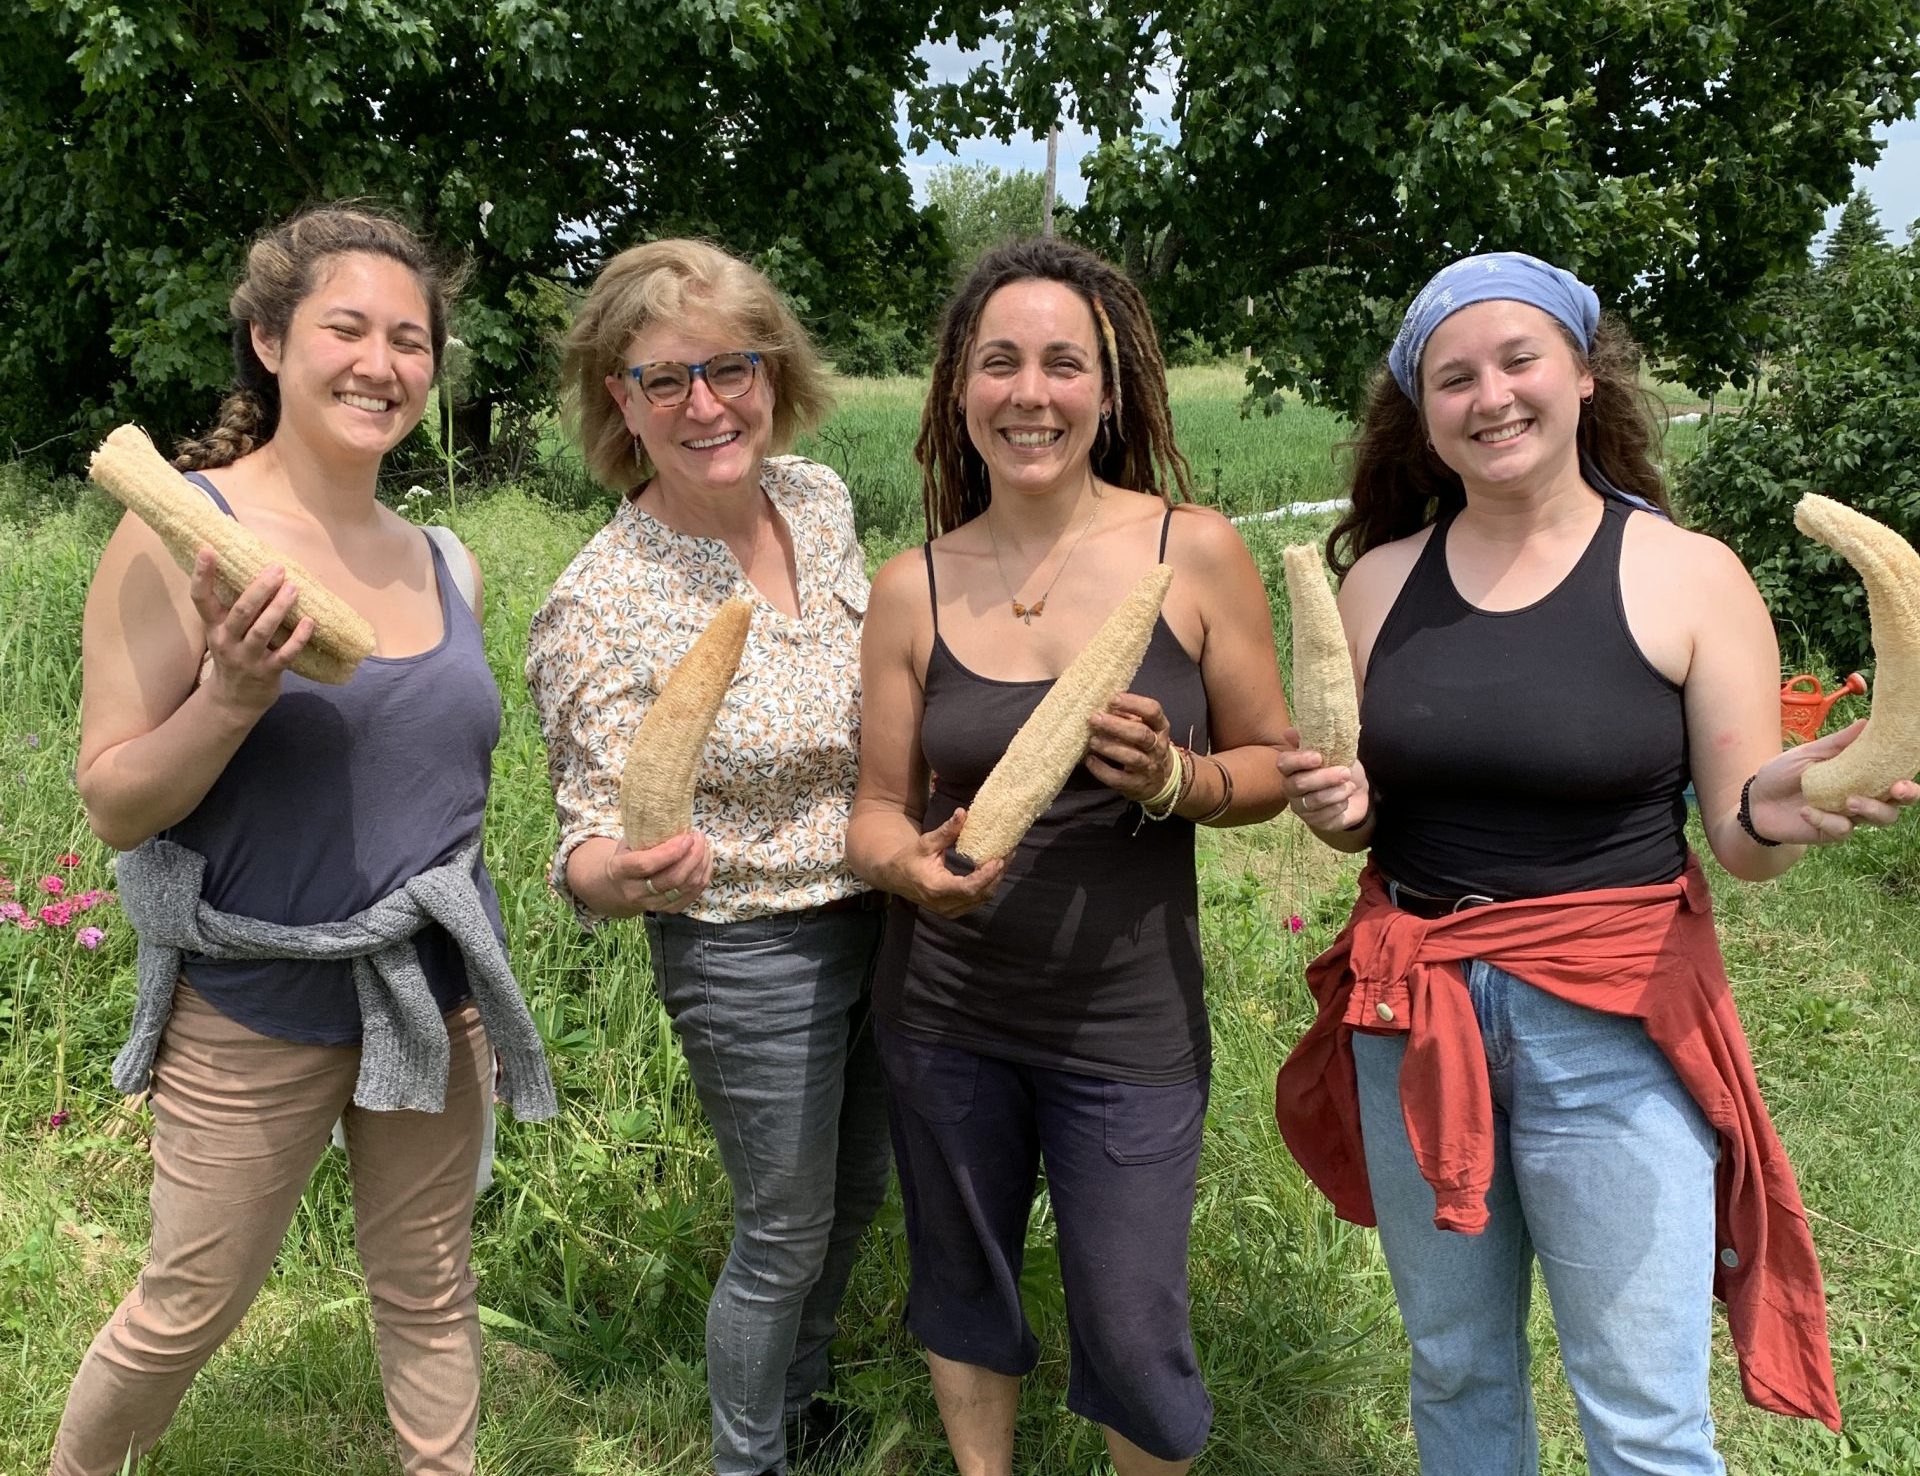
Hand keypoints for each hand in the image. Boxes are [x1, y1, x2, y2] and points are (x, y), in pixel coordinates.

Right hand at [189, 548, 313, 715]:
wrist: (234, 701)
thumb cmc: (234, 655)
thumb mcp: (224, 632)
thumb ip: (236, 607)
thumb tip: (259, 571)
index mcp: (214, 626)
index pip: (201, 598)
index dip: (202, 574)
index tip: (207, 549)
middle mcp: (226, 641)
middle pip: (241, 611)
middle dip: (260, 589)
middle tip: (278, 569)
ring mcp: (246, 658)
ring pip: (262, 631)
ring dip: (279, 608)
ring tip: (294, 588)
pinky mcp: (266, 673)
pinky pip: (285, 654)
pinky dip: (298, 638)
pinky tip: (310, 622)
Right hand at [602, 832, 713, 914]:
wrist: (616, 888)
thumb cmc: (625, 858)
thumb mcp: (626, 843)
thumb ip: (646, 834)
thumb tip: (676, 818)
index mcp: (620, 871)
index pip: (647, 864)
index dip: (670, 851)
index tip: (687, 837)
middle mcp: (635, 892)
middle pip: (672, 879)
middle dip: (692, 857)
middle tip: (699, 838)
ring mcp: (653, 904)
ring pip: (685, 887)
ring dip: (701, 865)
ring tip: (704, 846)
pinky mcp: (668, 910)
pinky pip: (693, 894)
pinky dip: (703, 876)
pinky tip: (705, 860)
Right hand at [888, 808, 1005, 918]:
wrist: (896, 879)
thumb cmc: (910, 858)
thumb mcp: (926, 843)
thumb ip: (946, 831)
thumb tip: (963, 813)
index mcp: (936, 888)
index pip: (968, 888)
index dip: (986, 876)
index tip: (999, 859)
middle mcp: (944, 904)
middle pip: (980, 894)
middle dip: (997, 874)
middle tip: (1009, 852)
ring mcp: (950, 910)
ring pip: (982, 899)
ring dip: (996, 879)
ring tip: (1006, 857)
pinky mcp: (955, 910)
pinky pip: (978, 900)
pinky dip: (989, 884)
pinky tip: (995, 868)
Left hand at [1086, 691, 1178, 802]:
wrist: (1161, 780)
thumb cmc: (1145, 746)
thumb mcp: (1144, 727)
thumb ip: (1128, 716)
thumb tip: (1102, 703)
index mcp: (1160, 727)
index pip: (1153, 711)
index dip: (1134, 703)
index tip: (1113, 699)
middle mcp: (1157, 747)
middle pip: (1141, 734)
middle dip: (1117, 725)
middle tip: (1095, 718)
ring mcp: (1148, 767)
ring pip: (1132, 757)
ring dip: (1110, 748)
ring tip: (1092, 740)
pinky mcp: (1136, 785)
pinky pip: (1119, 779)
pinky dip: (1102, 770)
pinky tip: (1090, 761)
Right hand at [1276, 726, 1370, 831]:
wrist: (1355, 791)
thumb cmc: (1339, 766)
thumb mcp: (1332, 749)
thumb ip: (1314, 740)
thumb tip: (1290, 731)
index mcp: (1292, 768)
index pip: (1284, 764)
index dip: (1298, 761)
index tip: (1318, 757)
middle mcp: (1291, 789)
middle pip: (1298, 784)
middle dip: (1324, 778)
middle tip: (1345, 772)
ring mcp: (1301, 807)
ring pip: (1314, 801)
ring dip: (1336, 792)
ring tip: (1350, 786)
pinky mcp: (1315, 822)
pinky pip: (1325, 816)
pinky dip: (1340, 806)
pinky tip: (1346, 800)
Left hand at [1746, 720, 1919, 844]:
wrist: (1755, 800)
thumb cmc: (1784, 773)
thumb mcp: (1808, 753)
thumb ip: (1837, 743)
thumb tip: (1867, 722)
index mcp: (1861, 776)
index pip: (1895, 776)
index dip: (1908, 776)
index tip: (1908, 770)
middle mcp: (1862, 798)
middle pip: (1898, 803)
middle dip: (1906, 796)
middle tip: (1897, 788)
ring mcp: (1849, 817)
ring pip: (1879, 819)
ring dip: (1871, 809)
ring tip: (1850, 800)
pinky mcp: (1831, 832)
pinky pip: (1842, 829)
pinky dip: (1826, 819)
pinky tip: (1806, 811)